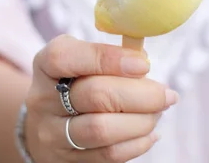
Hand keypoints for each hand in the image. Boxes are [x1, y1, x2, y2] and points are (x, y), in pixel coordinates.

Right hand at [24, 35, 176, 162]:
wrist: (46, 122)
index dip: (109, 59)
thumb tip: (143, 60)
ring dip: (142, 121)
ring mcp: (52, 133)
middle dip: (141, 95)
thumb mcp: (84, 59)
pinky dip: (138, 143)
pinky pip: (108, 155)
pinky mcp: (67, 160)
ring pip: (102, 129)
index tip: (144, 64)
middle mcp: (43, 99)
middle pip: (96, 95)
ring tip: (158, 112)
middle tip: (166, 94)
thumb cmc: (77, 81)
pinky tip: (150, 133)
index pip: (67, 58)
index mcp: (46, 65)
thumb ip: (112, 56)